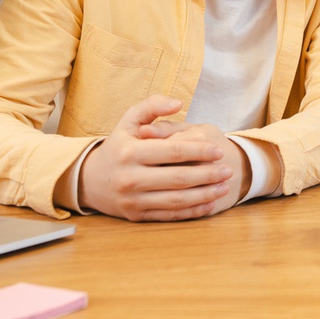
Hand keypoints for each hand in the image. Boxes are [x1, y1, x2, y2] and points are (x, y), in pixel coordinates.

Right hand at [78, 95, 236, 220]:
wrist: (92, 179)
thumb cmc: (119, 145)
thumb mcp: (130, 120)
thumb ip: (153, 105)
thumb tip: (178, 102)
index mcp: (129, 152)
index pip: (173, 151)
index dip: (200, 151)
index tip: (219, 150)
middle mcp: (129, 178)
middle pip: (178, 178)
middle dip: (208, 175)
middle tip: (228, 170)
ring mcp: (132, 200)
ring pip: (176, 200)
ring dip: (204, 195)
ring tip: (224, 187)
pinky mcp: (136, 216)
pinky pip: (169, 215)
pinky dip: (191, 211)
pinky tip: (209, 204)